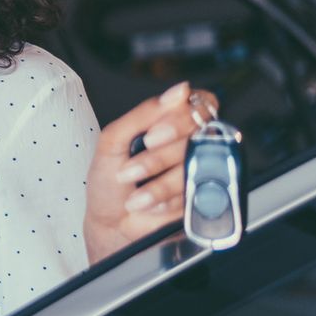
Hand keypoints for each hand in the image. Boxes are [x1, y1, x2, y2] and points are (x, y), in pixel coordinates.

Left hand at [84, 81, 220, 263]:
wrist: (111, 225)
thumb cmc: (110, 182)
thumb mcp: (113, 141)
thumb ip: (143, 114)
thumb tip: (178, 91)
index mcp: (171, 125)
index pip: (200, 105)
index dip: (181, 118)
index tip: (152, 136)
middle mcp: (190, 144)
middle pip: (199, 135)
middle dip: (161, 155)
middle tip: (134, 169)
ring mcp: (201, 170)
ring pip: (198, 165)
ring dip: (159, 183)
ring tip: (135, 195)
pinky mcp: (206, 197)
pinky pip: (199, 192)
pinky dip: (168, 200)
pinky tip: (151, 205)